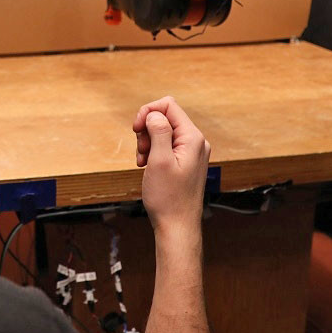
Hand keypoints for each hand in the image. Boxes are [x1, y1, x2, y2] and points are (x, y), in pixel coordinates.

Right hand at [133, 97, 210, 233]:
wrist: (177, 227)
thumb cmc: (169, 198)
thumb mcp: (159, 160)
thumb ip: (158, 131)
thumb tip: (154, 113)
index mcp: (193, 138)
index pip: (168, 105)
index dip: (148, 112)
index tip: (136, 129)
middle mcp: (196, 142)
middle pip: (165, 118)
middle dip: (147, 130)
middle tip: (141, 151)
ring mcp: (192, 153)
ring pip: (163, 132)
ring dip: (148, 142)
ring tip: (144, 162)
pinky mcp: (186, 162)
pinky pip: (166, 146)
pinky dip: (153, 152)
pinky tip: (148, 167)